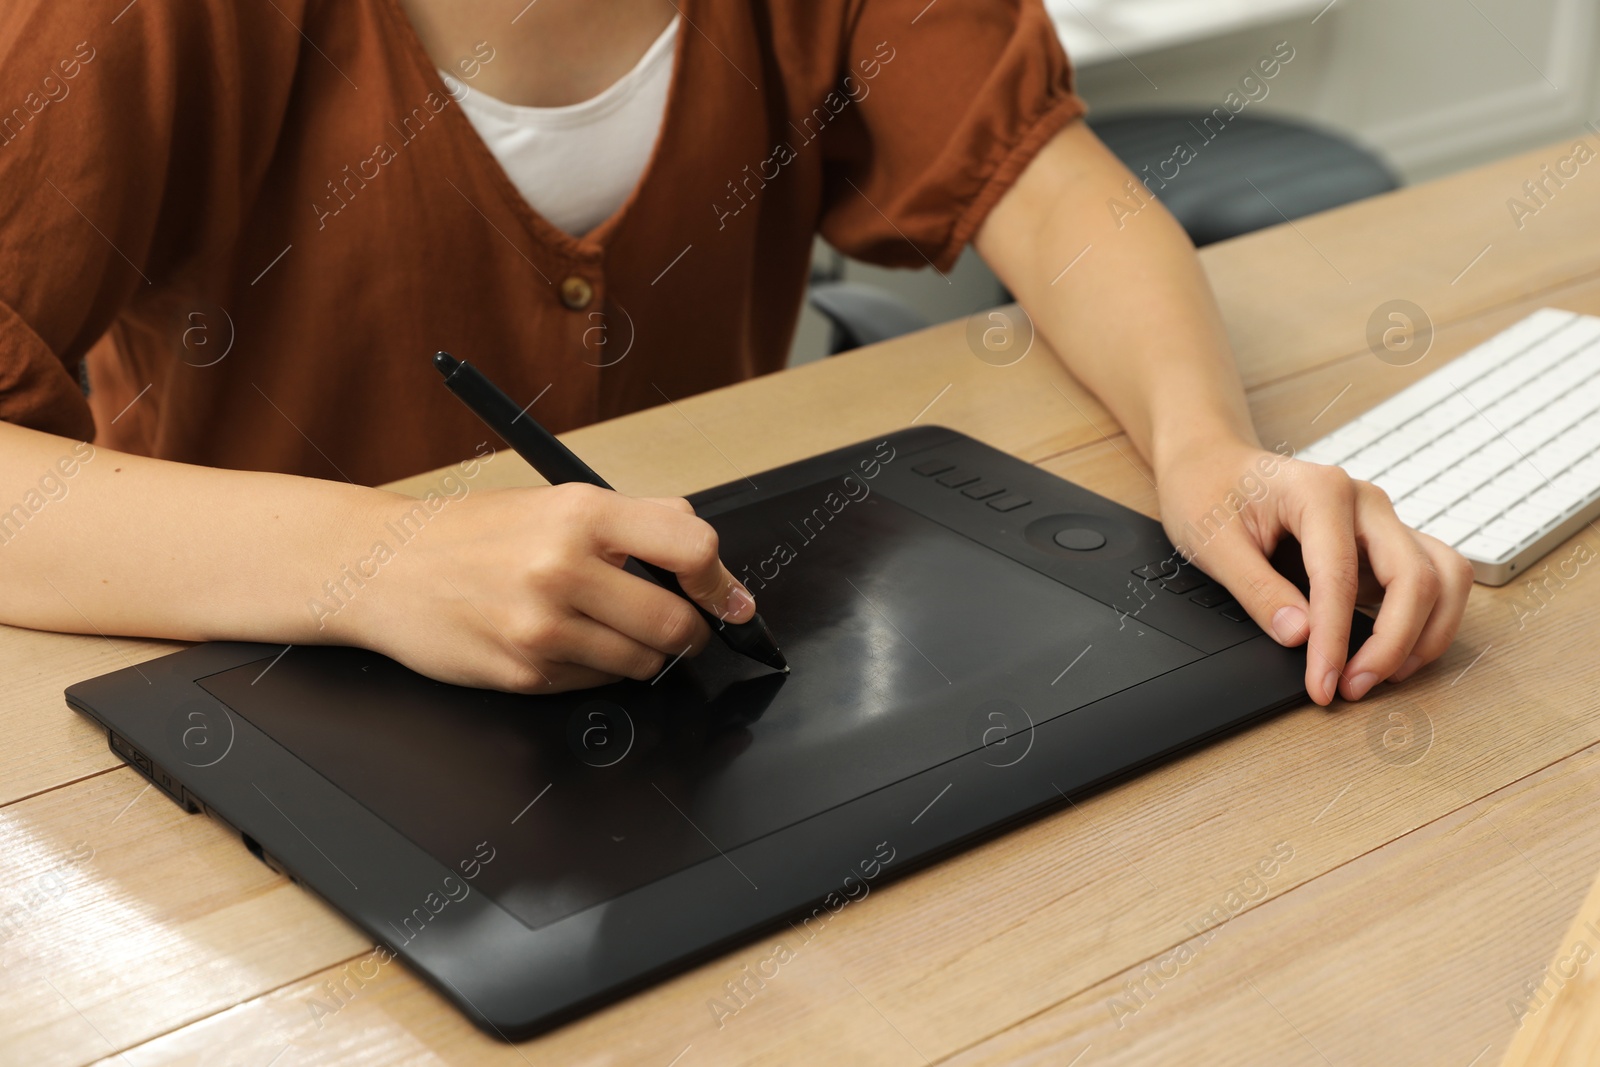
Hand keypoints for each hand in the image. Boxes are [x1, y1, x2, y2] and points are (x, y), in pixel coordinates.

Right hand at [329, 484, 756, 692]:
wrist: (383, 567)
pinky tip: (565, 642)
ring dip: (643, 654)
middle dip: (689, 632)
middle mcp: (563, 568)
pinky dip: (597, 669)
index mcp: (581, 514)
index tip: (731, 599)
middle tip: (680, 626)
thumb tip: (702, 548)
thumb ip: (633, 520)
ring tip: (607, 627)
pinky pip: (597, 683)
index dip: (722, 581)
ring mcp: (543, 627)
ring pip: (643, 663)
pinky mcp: (525, 672)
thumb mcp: (554, 502)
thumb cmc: (471, 534)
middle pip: (677, 623)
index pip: (690, 548)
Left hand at [1155, 437, 1473, 704]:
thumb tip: (1300, 636)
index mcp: (1321, 491)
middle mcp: (1365, 502)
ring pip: (1443, 577)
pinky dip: (1426, 621)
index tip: (1322, 684)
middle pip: (1415, 577)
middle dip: (1392, 644)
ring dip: (1425, 634)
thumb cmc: (1209, 493)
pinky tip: (1391, 653)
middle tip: (1351, 689)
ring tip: (1381, 676)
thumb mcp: (1213, 543)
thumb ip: (1257, 590)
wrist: (1213, 465)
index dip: (1335, 640)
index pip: (1342, 577)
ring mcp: (1381, 520)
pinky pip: (1433, 579)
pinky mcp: (1385, 542)